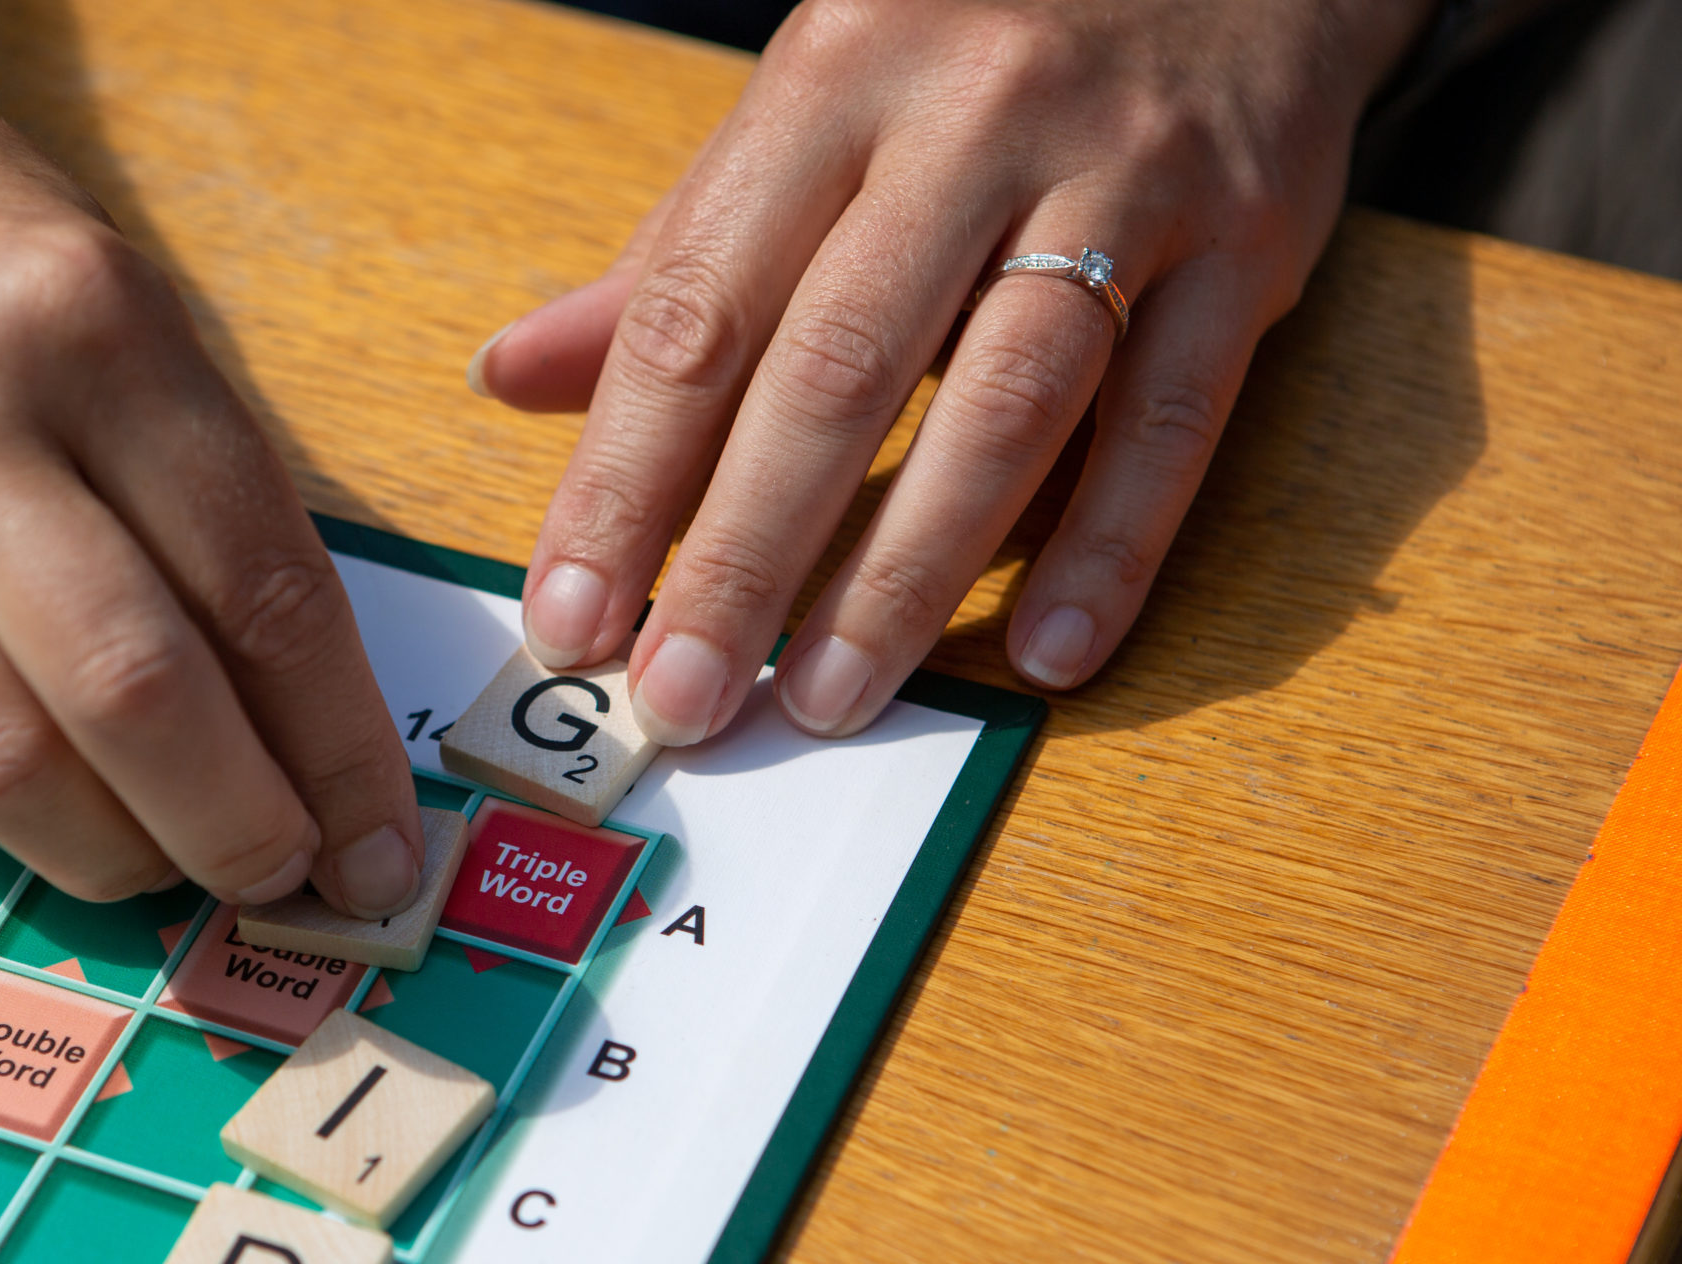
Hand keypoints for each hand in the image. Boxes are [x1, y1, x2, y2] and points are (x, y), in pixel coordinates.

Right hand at [0, 1, 423, 912]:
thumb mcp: (119, 303)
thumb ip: (207, 491)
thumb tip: (299, 715)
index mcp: (88, 328)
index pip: (257, 585)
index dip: (338, 745)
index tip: (382, 840)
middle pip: (131, 692)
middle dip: (239, 827)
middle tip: (290, 875)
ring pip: (0, 760)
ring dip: (117, 855)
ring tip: (176, 865)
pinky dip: (4, 806)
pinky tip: (61, 806)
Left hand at [471, 0, 1434, 739]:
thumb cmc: (973, 49)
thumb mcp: (810, 113)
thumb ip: (676, 258)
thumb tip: (512, 379)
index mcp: (830, 81)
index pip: (698, 308)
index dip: (622, 481)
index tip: (572, 621)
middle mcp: (971, 117)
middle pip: (837, 367)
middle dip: (745, 555)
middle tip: (682, 700)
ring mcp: (1126, 173)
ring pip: (1007, 400)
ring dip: (908, 574)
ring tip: (827, 700)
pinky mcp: (1250, 240)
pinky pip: (1174, 419)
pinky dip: (1110, 549)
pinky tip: (1044, 658)